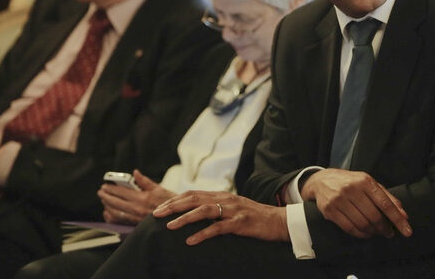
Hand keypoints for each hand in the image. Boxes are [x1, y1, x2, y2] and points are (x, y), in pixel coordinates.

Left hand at [98, 169, 174, 224]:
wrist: (177, 217)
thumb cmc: (170, 202)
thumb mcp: (159, 188)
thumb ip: (144, 181)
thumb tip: (135, 173)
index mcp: (143, 198)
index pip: (122, 192)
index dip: (111, 188)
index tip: (105, 185)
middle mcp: (137, 209)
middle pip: (116, 202)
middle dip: (106, 196)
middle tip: (101, 192)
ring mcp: (136, 218)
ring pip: (116, 212)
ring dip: (107, 206)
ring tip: (104, 200)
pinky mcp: (136, 225)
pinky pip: (120, 221)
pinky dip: (112, 217)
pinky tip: (109, 213)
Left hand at [153, 190, 288, 244]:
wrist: (278, 221)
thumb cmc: (254, 217)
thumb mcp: (233, 209)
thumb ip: (216, 208)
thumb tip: (196, 213)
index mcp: (222, 196)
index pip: (193, 194)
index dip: (175, 200)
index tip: (159, 207)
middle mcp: (225, 199)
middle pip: (194, 199)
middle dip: (173, 206)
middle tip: (156, 213)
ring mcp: (233, 210)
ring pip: (203, 211)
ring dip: (184, 218)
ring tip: (169, 226)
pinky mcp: (240, 223)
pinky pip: (218, 228)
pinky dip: (202, 234)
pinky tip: (190, 240)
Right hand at [300, 169, 410, 239]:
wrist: (322, 180)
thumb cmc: (351, 182)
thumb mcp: (369, 183)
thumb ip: (387, 197)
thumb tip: (403, 214)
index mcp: (365, 181)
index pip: (385, 204)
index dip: (397, 219)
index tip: (407, 231)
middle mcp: (352, 189)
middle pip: (374, 217)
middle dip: (384, 228)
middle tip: (388, 233)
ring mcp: (339, 200)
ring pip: (362, 224)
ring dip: (373, 232)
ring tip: (376, 232)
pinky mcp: (330, 211)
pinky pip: (349, 228)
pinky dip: (360, 234)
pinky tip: (365, 233)